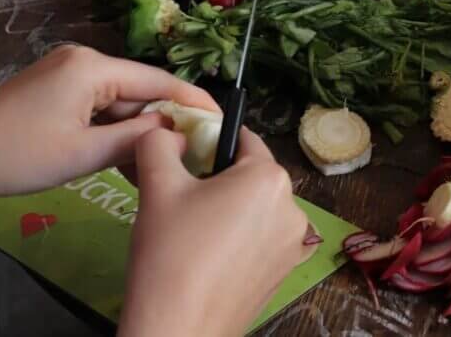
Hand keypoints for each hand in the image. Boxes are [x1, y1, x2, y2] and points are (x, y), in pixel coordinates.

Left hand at [0, 46, 218, 218]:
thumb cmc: (17, 157)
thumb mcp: (84, 154)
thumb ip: (137, 139)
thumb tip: (181, 131)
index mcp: (92, 67)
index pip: (158, 80)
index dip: (193, 101)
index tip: (223, 121)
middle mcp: (84, 60)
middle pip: (141, 89)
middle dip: (166, 119)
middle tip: (197, 151)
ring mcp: (68, 73)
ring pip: (121, 101)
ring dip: (141, 129)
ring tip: (166, 160)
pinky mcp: (57, 89)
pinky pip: (100, 106)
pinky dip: (116, 130)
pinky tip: (130, 157)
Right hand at [118, 127, 307, 336]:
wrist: (178, 331)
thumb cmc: (171, 255)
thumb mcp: (157, 187)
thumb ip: (159, 144)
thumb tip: (168, 133)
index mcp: (269, 177)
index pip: (243, 139)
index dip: (212, 142)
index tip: (187, 157)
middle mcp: (293, 206)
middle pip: (251, 176)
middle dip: (220, 180)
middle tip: (183, 201)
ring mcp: (293, 243)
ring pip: (257, 209)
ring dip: (230, 212)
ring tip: (193, 234)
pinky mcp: (286, 272)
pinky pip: (262, 240)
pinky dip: (241, 241)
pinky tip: (210, 257)